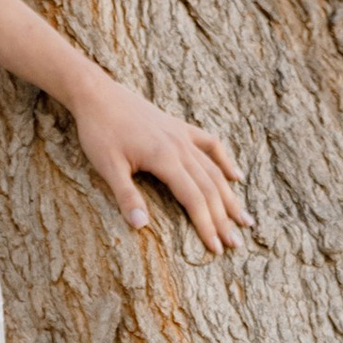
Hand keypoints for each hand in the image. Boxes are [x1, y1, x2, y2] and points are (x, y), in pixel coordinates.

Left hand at [72, 76, 249, 252]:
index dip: (207, 225)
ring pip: (214, 170)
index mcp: (165, 158)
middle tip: (237, 243)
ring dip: (230, 196)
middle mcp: (180, 147)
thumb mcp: (107, 166)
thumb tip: (140, 227)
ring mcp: (182, 135)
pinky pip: (210, 145)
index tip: (217, 249)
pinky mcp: (179, 127)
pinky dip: (225, 161)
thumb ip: (126, 196)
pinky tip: (236, 176)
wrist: (97, 93)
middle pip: (210, 188)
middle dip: (224, 218)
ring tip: (245, 218)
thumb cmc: (99, 131)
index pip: (194, 199)